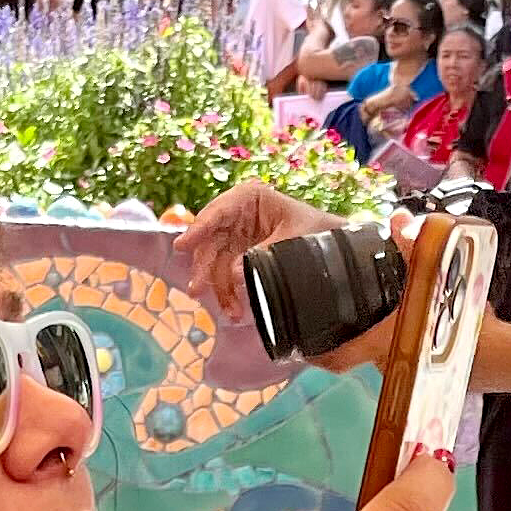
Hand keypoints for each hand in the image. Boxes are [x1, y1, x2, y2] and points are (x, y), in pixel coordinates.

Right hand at [181, 177, 336, 308]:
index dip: (197, 230)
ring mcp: (234, 235)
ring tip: (230, 312)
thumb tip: (234, 274)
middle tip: (197, 289)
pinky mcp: (237, 254)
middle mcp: (235, 214)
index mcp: (248, 198)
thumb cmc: (313, 230)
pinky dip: (228, 292)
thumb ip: (264, 254)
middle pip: (209, 240)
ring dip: (218, 288)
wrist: (329, 242)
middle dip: (204, 268)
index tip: (181, 246)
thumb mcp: (292, 238)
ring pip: (214, 261)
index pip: (217, 213)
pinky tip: (234, 309)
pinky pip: (224, 274)